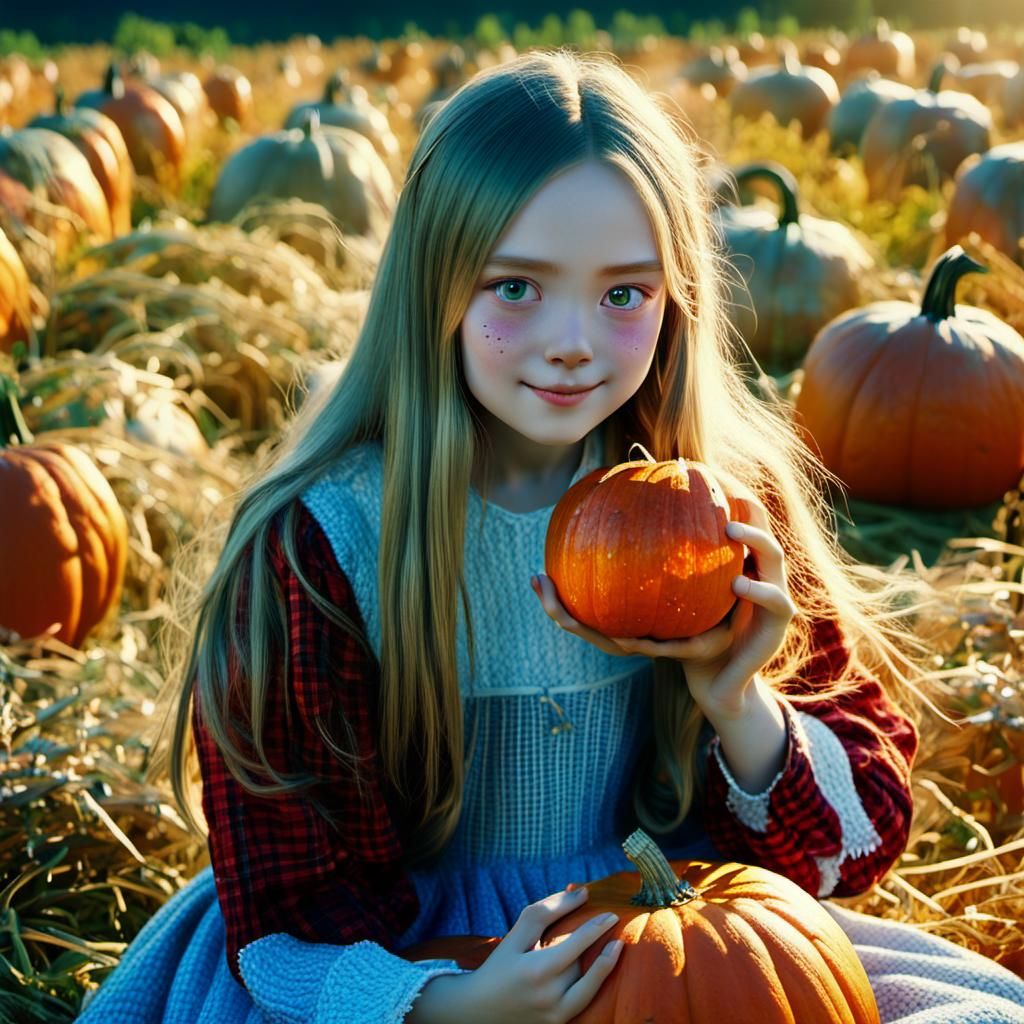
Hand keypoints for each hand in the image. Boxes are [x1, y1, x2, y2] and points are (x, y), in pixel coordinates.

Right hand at [407, 886, 622, 1023]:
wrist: (479, 1010)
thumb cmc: (499, 965)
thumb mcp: (517, 935)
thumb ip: (548, 911)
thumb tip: (581, 894)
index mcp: (536, 971)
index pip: (575, 946)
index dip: (595, 929)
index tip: (611, 915)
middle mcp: (549, 997)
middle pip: (581, 966)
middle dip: (596, 945)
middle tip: (614, 925)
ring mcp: (555, 1017)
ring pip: (587, 988)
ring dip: (602, 968)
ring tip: (617, 948)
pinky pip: (583, 1005)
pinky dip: (593, 987)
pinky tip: (601, 971)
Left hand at [531, 491, 796, 722]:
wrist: (716, 684)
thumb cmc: (677, 643)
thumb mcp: (647, 610)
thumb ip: (614, 589)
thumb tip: (550, 570)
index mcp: (724, 557)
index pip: (725, 511)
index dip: (717, 484)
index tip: (692, 462)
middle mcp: (753, 567)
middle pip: (757, 519)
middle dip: (740, 496)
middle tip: (712, 480)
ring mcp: (773, 591)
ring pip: (773, 555)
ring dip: (755, 538)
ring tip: (730, 529)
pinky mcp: (779, 623)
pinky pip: (774, 601)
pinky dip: (756, 591)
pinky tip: (736, 584)